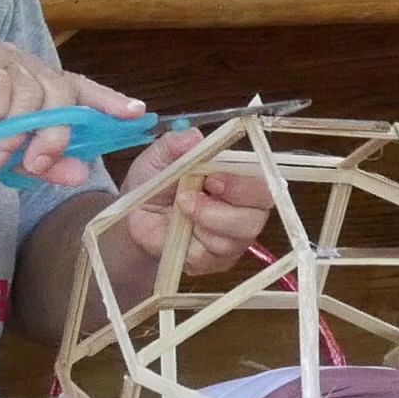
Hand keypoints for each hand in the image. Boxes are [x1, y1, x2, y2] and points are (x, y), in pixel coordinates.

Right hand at [0, 42, 142, 190]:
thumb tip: (83, 172)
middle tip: (34, 163)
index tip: (137, 114)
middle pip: (61, 92)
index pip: (78, 85)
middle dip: (56, 134)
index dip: (107, 100)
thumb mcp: (12, 162)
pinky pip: (2, 87)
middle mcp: (18, 62)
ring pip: (34, 91)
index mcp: (32, 80)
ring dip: (19, 132)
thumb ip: (47, 163)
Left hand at [111, 124, 275, 277]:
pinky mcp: (220, 261)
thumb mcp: (158, 157)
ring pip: (237, 238)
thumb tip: (193, 136)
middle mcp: (246, 207)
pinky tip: (180, 234)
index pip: (265, 182)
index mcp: (240, 177)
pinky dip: (193, 245)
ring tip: (180, 212)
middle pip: (258, 215)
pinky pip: (215, 257)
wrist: (133, 219)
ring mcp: (235, 237)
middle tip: (187, 199)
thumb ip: (175, 144)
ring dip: (204, 224)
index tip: (211, 180)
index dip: (243, 185)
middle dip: (223, 209)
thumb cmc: (154, 183)